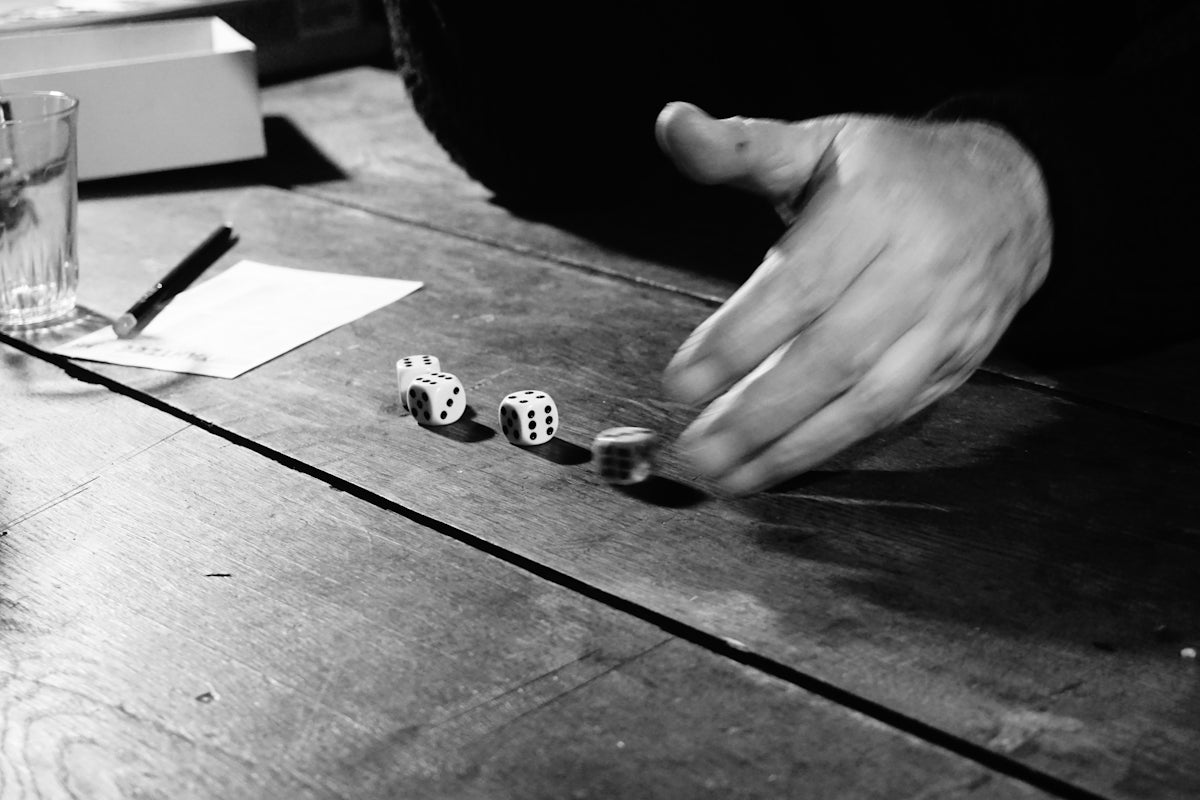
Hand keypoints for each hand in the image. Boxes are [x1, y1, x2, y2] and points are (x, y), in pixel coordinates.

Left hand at [655, 102, 1052, 493]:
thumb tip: (672, 124)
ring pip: (868, 400)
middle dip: (758, 412)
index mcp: (875, 207)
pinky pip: (893, 417)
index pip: (800, 286)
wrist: (1010, 197)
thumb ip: (741, 147)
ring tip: (729, 475)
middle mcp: (919, 268)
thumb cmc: (892, 173)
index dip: (738, 341)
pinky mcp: (956, 363)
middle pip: (833, 355)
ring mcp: (946, 323)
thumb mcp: (820, 143)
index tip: (680, 382)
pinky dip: (834, 446)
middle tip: (696, 448)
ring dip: (793, 447)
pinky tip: (782, 464)